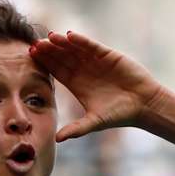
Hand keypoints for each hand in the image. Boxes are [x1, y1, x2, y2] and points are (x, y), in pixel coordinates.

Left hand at [30, 31, 164, 141]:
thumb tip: (57, 140)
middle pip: (61, 57)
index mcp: (76, 85)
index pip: (56, 71)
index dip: (44, 64)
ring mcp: (94, 61)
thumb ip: (76, 129)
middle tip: (36, 45)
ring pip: (74, 49)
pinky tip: (70, 35)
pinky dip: (81, 40)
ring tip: (50, 37)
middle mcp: (83, 71)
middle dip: (49, 51)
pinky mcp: (107, 55)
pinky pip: (91, 45)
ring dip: (62, 43)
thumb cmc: (119, 114)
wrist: (143, 105)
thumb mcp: (94, 122)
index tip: (31, 57)